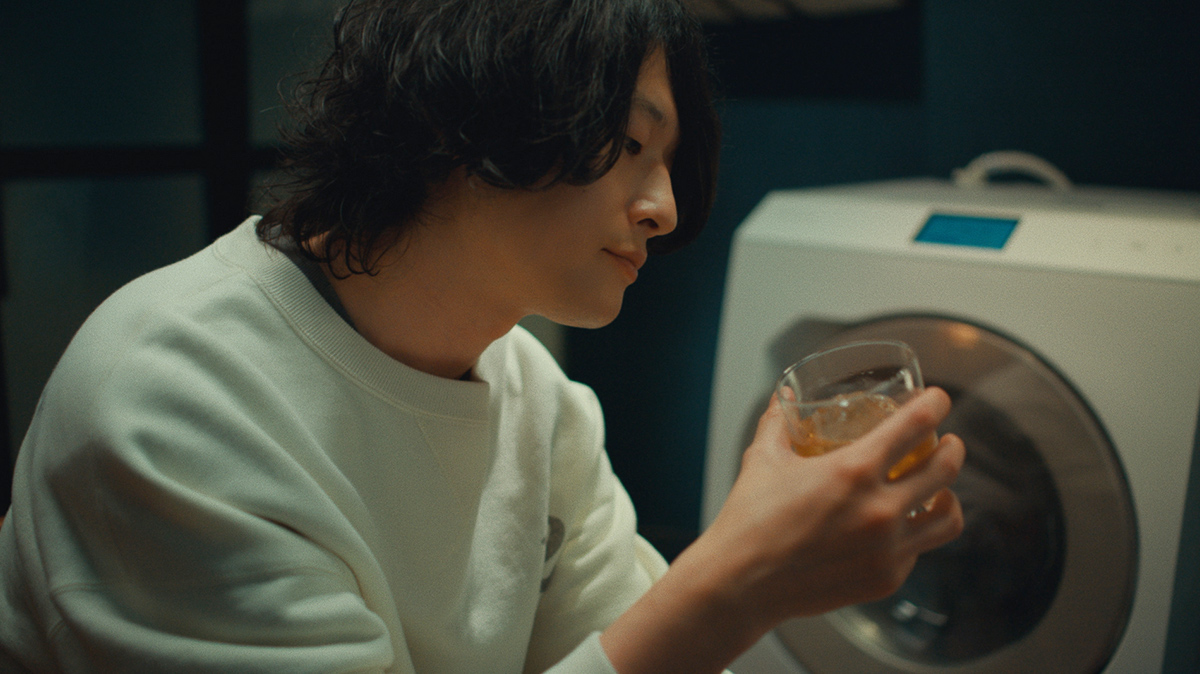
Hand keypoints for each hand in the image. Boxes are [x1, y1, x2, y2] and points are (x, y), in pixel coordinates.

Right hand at [600, 388, 963, 673]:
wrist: (741, 585)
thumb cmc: (749, 522)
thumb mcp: (763, 459)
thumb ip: (778, 422)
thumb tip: (785, 397)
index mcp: (853, 470)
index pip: (916, 425)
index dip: (935, 404)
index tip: (937, 399)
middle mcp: (880, 509)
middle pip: (946, 468)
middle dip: (952, 447)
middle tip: (946, 442)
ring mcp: (888, 548)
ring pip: (949, 516)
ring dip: (948, 495)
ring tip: (938, 489)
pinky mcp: (886, 579)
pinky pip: (918, 550)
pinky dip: (914, 533)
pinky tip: (899, 526)